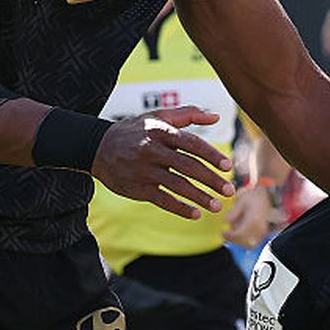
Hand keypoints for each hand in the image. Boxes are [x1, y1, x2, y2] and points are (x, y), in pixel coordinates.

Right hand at [91, 107, 233, 218]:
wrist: (99, 147)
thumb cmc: (136, 131)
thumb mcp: (158, 116)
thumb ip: (188, 114)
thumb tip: (216, 118)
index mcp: (161, 131)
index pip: (191, 143)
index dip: (211, 155)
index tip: (227, 166)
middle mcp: (153, 150)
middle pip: (188, 166)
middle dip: (211, 180)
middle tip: (230, 191)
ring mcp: (144, 170)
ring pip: (177, 185)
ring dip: (199, 197)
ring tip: (217, 206)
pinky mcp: (137, 188)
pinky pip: (162, 200)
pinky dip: (180, 208)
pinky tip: (196, 214)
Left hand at [223, 183, 272, 247]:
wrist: (270, 197)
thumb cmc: (256, 197)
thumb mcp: (242, 200)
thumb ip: (234, 212)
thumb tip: (225, 221)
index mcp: (253, 221)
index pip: (238, 235)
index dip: (229, 236)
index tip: (223, 232)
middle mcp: (260, 229)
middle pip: (244, 242)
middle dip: (234, 240)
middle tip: (227, 235)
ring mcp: (263, 232)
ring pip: (250, 245)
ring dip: (240, 242)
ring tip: (234, 234)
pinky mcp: (265, 234)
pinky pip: (255, 242)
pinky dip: (247, 241)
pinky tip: (242, 234)